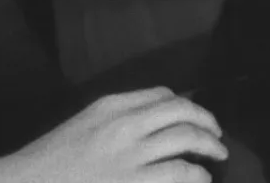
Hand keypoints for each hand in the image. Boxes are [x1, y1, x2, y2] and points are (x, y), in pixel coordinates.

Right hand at [0, 88, 225, 182]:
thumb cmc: (50, 162)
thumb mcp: (83, 126)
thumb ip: (115, 119)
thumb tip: (151, 122)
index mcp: (110, 106)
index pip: (161, 95)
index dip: (185, 105)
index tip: (193, 118)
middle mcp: (125, 124)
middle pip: (182, 111)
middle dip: (208, 121)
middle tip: (218, 136)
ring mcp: (131, 154)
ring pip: (187, 138)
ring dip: (210, 147)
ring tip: (219, 157)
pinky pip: (181, 173)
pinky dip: (198, 175)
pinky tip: (200, 179)